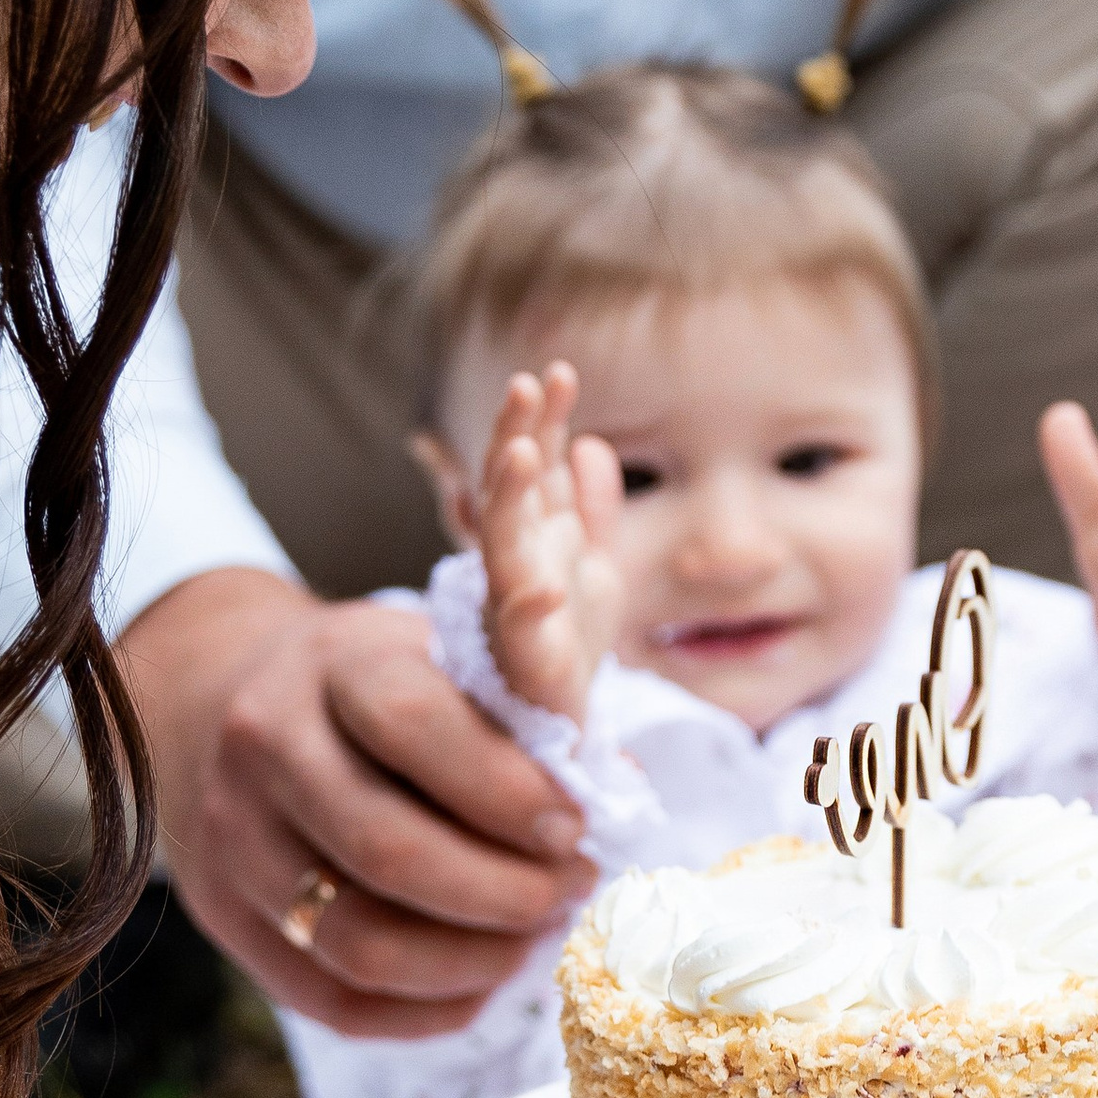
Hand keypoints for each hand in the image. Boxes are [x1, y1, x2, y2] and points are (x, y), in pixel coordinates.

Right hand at [120, 567, 592, 1037]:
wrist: (226, 702)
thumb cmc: (377, 683)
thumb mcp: (445, 654)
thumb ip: (527, 710)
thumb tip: (617, 785)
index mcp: (333, 663)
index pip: (416, 727)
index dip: (510, 791)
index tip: (578, 828)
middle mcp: (265, 748)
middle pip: (388, 851)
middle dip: (504, 891)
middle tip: (572, 891)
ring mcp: (233, 843)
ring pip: (359, 942)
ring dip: (473, 961)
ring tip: (535, 936)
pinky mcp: (227, 920)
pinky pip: (334, 1001)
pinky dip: (427, 1009)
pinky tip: (484, 980)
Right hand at [477, 365, 625, 720]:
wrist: (558, 724)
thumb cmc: (570, 641)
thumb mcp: (593, 562)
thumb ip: (591, 507)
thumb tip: (593, 444)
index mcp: (536, 537)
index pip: (535, 468)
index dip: (543, 421)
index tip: (556, 373)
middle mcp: (519, 562)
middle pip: (511, 492)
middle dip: (514, 439)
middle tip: (525, 387)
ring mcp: (516, 608)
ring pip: (505, 545)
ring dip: (510, 500)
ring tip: (524, 454)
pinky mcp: (528, 660)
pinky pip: (526, 632)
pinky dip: (531, 610)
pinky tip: (543, 588)